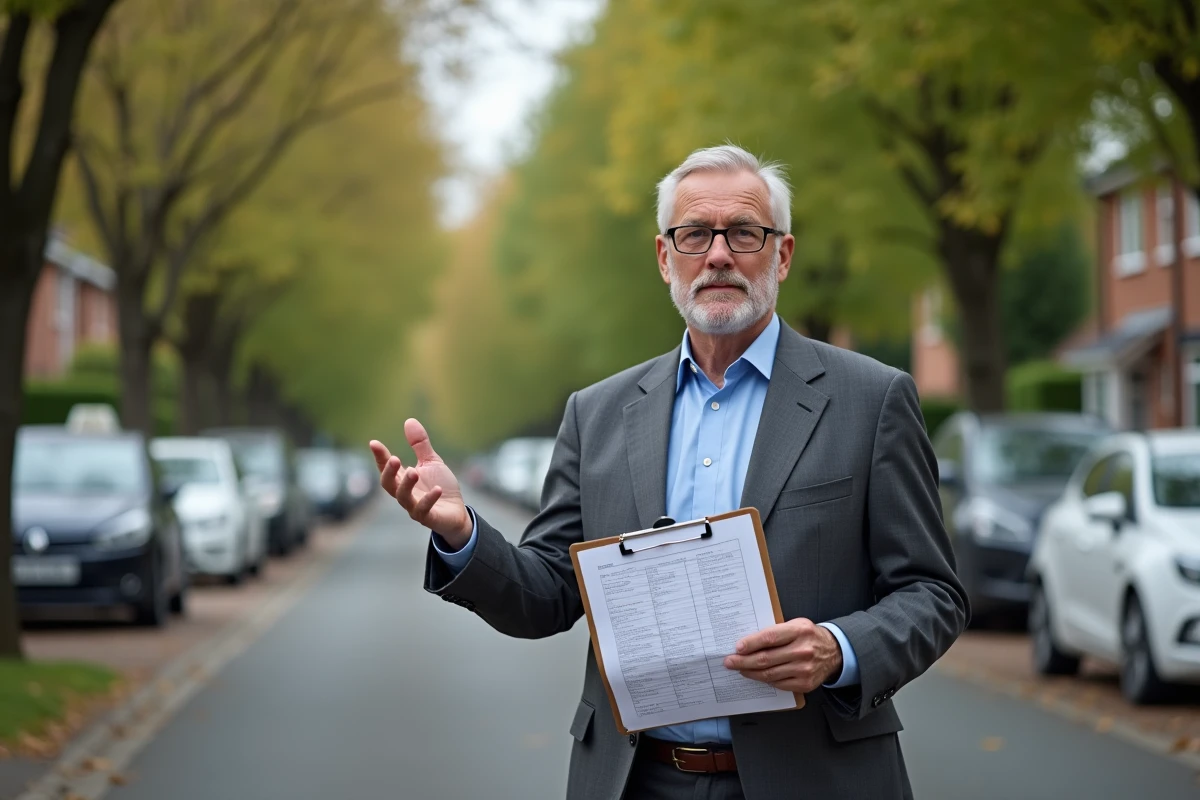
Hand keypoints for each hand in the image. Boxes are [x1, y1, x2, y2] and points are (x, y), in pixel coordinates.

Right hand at [369, 419, 471, 547]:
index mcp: (403, 479)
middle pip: (389, 485)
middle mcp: (405, 494)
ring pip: (403, 498)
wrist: (456, 511)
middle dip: (389, 472)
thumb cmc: (440, 486)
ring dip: (407, 485)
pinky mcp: (428, 517)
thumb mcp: (431, 462)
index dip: (380, 457)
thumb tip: (409, 420)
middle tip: (394, 459)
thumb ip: (420, 445)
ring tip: (413, 472)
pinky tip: (437, 489)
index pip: (387, 468)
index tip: (374, 443)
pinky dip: (429, 499)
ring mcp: (415, 507)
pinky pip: (424, 510)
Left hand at [723, 618, 842, 693]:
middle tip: (729, 661)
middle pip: (766, 659)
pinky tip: (756, 675)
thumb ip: (776, 631)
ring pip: (769, 674)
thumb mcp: (796, 625)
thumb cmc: (809, 636)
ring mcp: (804, 669)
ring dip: (750, 672)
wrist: (834, 653)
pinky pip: (778, 684)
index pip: (769, 638)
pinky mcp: (805, 684)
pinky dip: (765, 680)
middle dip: (743, 661)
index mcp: (799, 631)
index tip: (737, 648)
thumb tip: (748, 642)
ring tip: (739, 668)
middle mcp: (803, 651)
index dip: (751, 643)